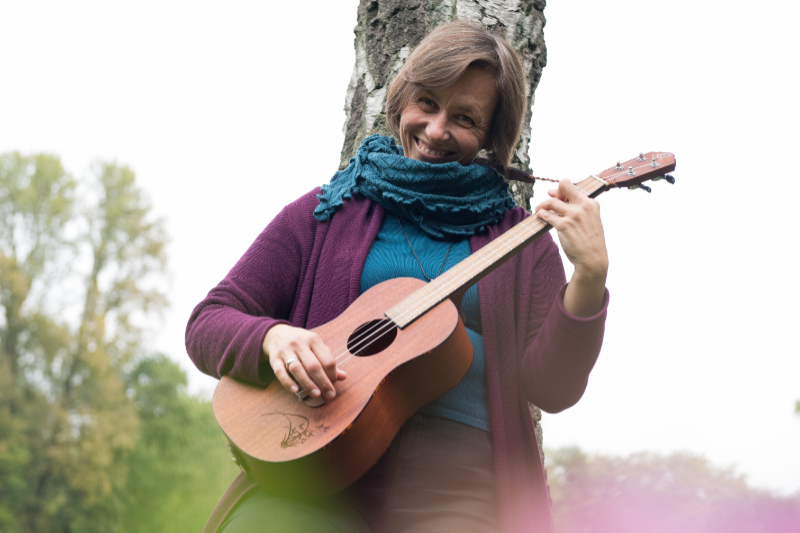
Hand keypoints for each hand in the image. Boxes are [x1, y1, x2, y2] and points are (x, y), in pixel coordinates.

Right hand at [261, 324, 345, 399]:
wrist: (276, 334)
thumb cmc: (301, 343)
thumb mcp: (316, 346)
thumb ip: (328, 360)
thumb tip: (343, 377)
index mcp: (313, 339)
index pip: (327, 359)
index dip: (333, 374)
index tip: (334, 384)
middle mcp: (299, 343)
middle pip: (313, 365)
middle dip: (323, 382)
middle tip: (330, 395)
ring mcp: (285, 351)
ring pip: (296, 369)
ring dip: (307, 384)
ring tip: (316, 394)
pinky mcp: (274, 359)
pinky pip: (280, 372)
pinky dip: (287, 382)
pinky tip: (295, 391)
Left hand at [535, 179, 608, 316]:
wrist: (593, 259)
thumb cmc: (589, 241)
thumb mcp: (590, 220)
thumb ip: (576, 207)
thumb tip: (552, 192)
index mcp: (591, 204)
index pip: (572, 186)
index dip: (561, 190)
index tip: (554, 197)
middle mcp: (583, 206)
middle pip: (564, 185)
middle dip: (554, 191)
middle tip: (549, 203)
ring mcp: (573, 215)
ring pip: (551, 201)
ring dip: (541, 205)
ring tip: (538, 211)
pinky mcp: (564, 226)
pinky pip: (546, 215)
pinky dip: (540, 215)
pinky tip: (540, 217)